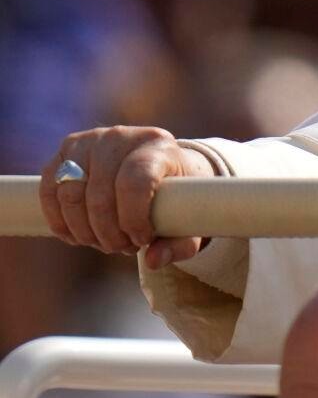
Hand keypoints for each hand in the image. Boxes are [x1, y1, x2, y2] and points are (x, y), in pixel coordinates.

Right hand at [40, 127, 215, 269]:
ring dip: (84, 230)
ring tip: (104, 243)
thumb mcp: (188, 217)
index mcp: (157, 144)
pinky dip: (59, 221)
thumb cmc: (175, 195)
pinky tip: (76, 236)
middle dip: (108, 233)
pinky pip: (49, 191)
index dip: (133, 218)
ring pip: (70, 195)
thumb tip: (153, 261)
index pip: (136, 181)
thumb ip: (179, 244)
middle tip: (123, 248)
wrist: (158, 167)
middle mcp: (121, 136)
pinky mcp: (65, 151)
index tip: (142, 240)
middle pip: (100, 194)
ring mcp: (89, 141)